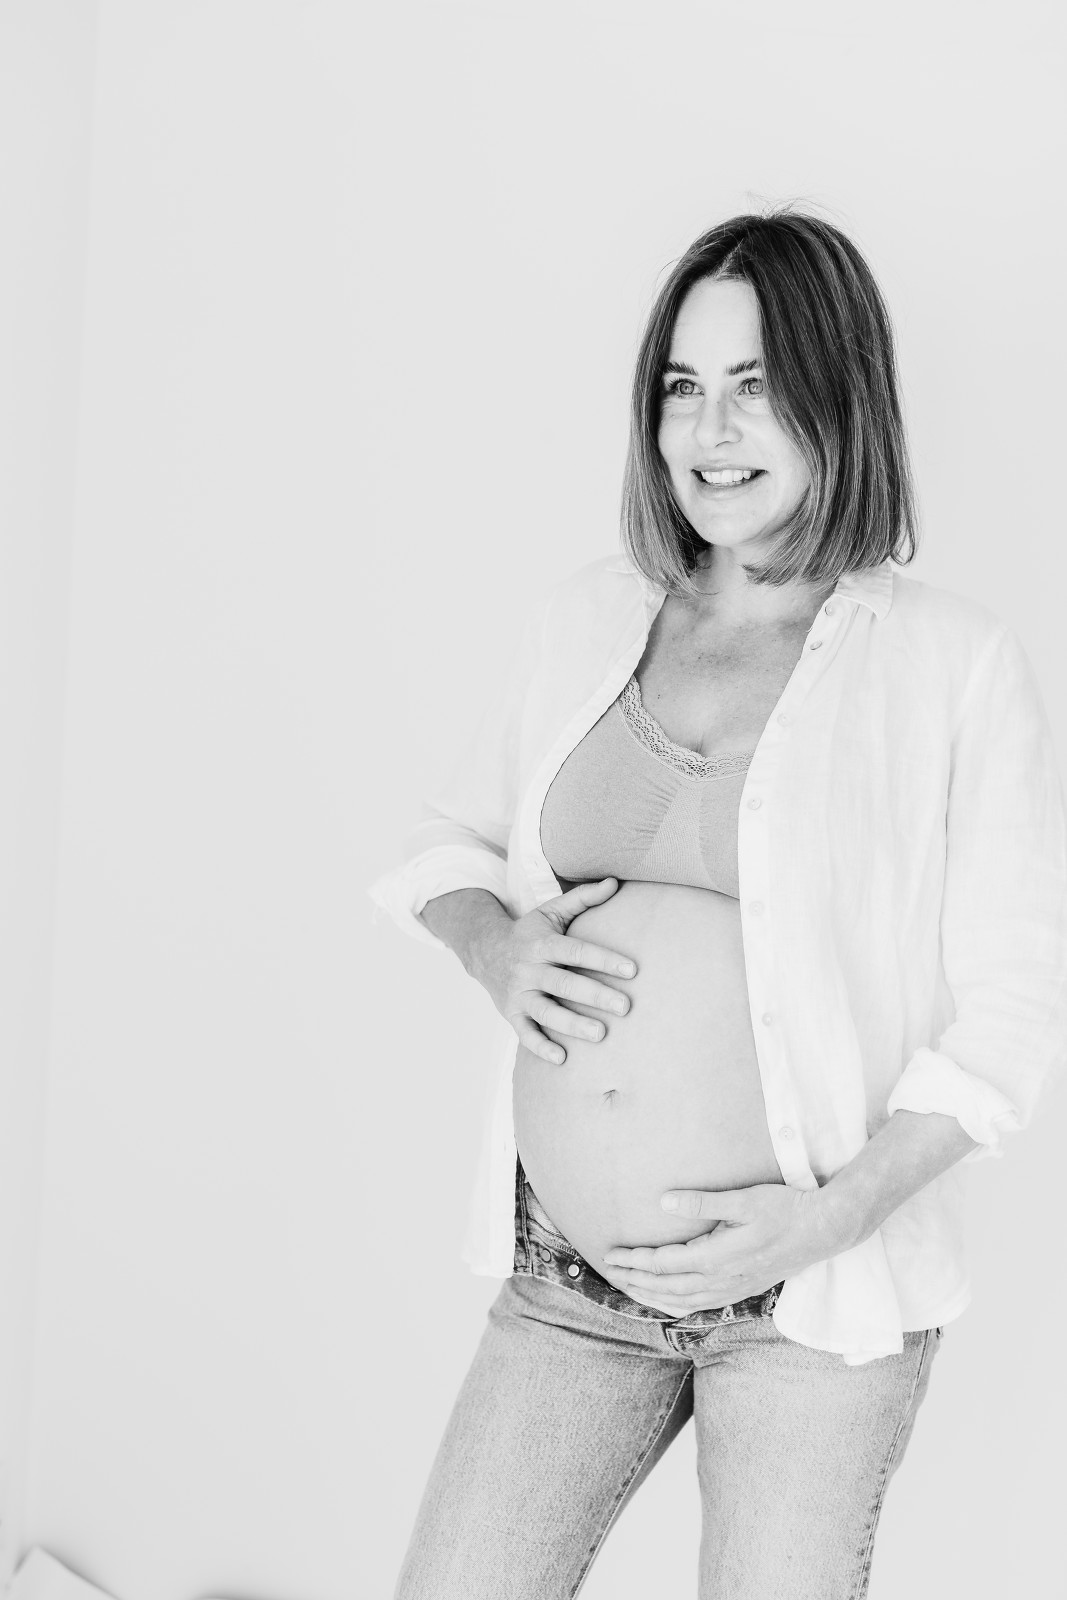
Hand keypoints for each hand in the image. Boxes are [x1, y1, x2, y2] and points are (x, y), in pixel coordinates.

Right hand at [471, 878, 637, 1064]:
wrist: (483, 950)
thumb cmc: (529, 932)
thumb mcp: (551, 911)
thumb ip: (583, 899)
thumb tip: (614, 882)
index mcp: (542, 944)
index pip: (575, 951)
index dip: (603, 959)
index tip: (632, 970)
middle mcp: (529, 970)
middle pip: (564, 984)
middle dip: (595, 996)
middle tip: (626, 1007)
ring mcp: (519, 994)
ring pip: (545, 1012)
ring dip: (572, 1025)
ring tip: (601, 1034)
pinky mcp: (511, 1014)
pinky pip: (525, 1034)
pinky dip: (540, 1047)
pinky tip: (562, 1058)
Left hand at [601, 1183, 850, 1312]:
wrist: (823, 1231)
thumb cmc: (785, 1209)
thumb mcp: (745, 1199)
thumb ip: (704, 1201)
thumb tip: (665, 1201)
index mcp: (718, 1257)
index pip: (665, 1264)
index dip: (635, 1260)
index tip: (611, 1253)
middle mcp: (722, 1280)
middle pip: (667, 1288)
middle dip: (635, 1281)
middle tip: (609, 1271)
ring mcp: (733, 1289)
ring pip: (682, 1301)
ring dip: (651, 1296)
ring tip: (628, 1287)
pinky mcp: (741, 1289)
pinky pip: (699, 1305)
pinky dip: (675, 1305)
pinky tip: (666, 1299)